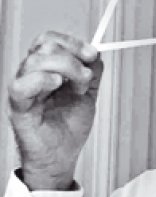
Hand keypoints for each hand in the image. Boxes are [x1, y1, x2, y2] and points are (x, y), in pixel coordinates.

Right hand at [8, 31, 103, 189]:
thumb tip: (97, 53)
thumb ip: (93, 73)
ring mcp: (24, 89)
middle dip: (73, 56)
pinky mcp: (18, 107)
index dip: (72, 42)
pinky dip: (42, 80)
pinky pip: (21, 85)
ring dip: (65, 68)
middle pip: (45, 46)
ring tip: (78, 86)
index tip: (92, 53)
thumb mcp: (88, 93)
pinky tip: (56, 85)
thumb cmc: (68, 127)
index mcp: (47, 69)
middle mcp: (32, 75)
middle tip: (87, 75)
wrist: (62, 156)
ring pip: (36, 60)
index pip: (50, 40)